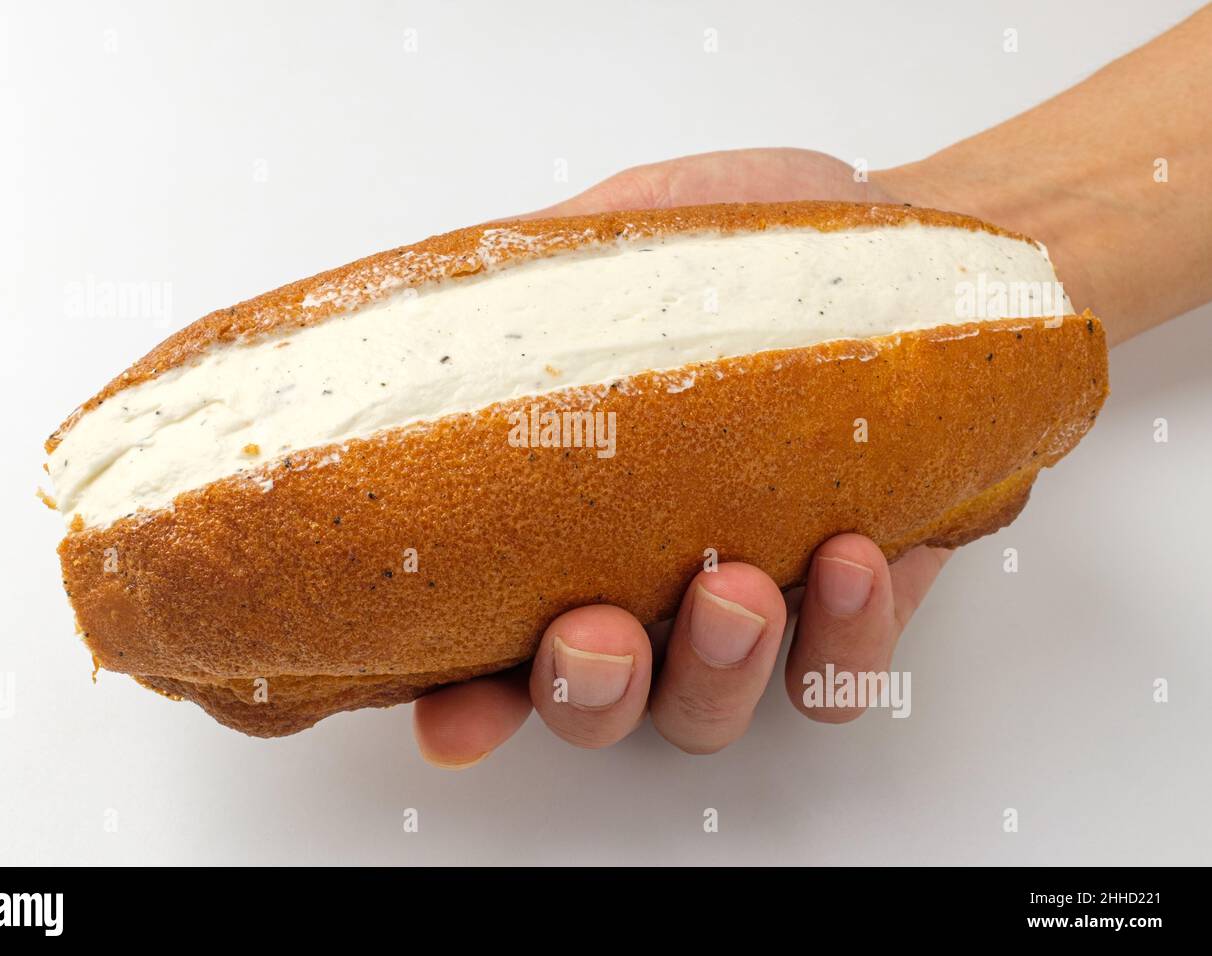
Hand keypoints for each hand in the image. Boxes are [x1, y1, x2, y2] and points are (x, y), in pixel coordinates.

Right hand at [412, 149, 952, 764]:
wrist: (913, 260)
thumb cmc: (761, 253)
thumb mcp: (632, 234)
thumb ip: (543, 273)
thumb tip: (445, 287)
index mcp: (567, 527)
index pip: (489, 645)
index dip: (463, 705)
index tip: (453, 719)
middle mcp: (642, 589)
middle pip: (590, 707)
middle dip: (583, 693)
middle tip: (597, 635)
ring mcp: (747, 614)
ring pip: (703, 713)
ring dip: (711, 671)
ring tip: (735, 587)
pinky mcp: (852, 613)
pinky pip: (836, 681)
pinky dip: (842, 644)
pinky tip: (852, 556)